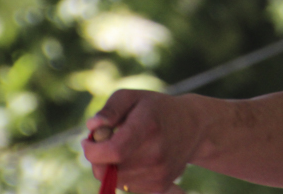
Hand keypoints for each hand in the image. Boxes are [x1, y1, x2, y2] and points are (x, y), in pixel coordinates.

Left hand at [82, 89, 200, 192]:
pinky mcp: (161, 186)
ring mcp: (160, 172)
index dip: (92, 150)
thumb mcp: (133, 97)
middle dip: (99, 158)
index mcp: (148, 127)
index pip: (112, 152)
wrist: (193, 125)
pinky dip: (125, 175)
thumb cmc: (156, 108)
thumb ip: (110, 109)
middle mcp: (156, 154)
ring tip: (127, 148)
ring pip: (116, 181)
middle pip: (108, 170)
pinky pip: (128, 187)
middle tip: (108, 142)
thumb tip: (93, 127)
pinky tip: (137, 159)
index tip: (89, 140)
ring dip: (112, 167)